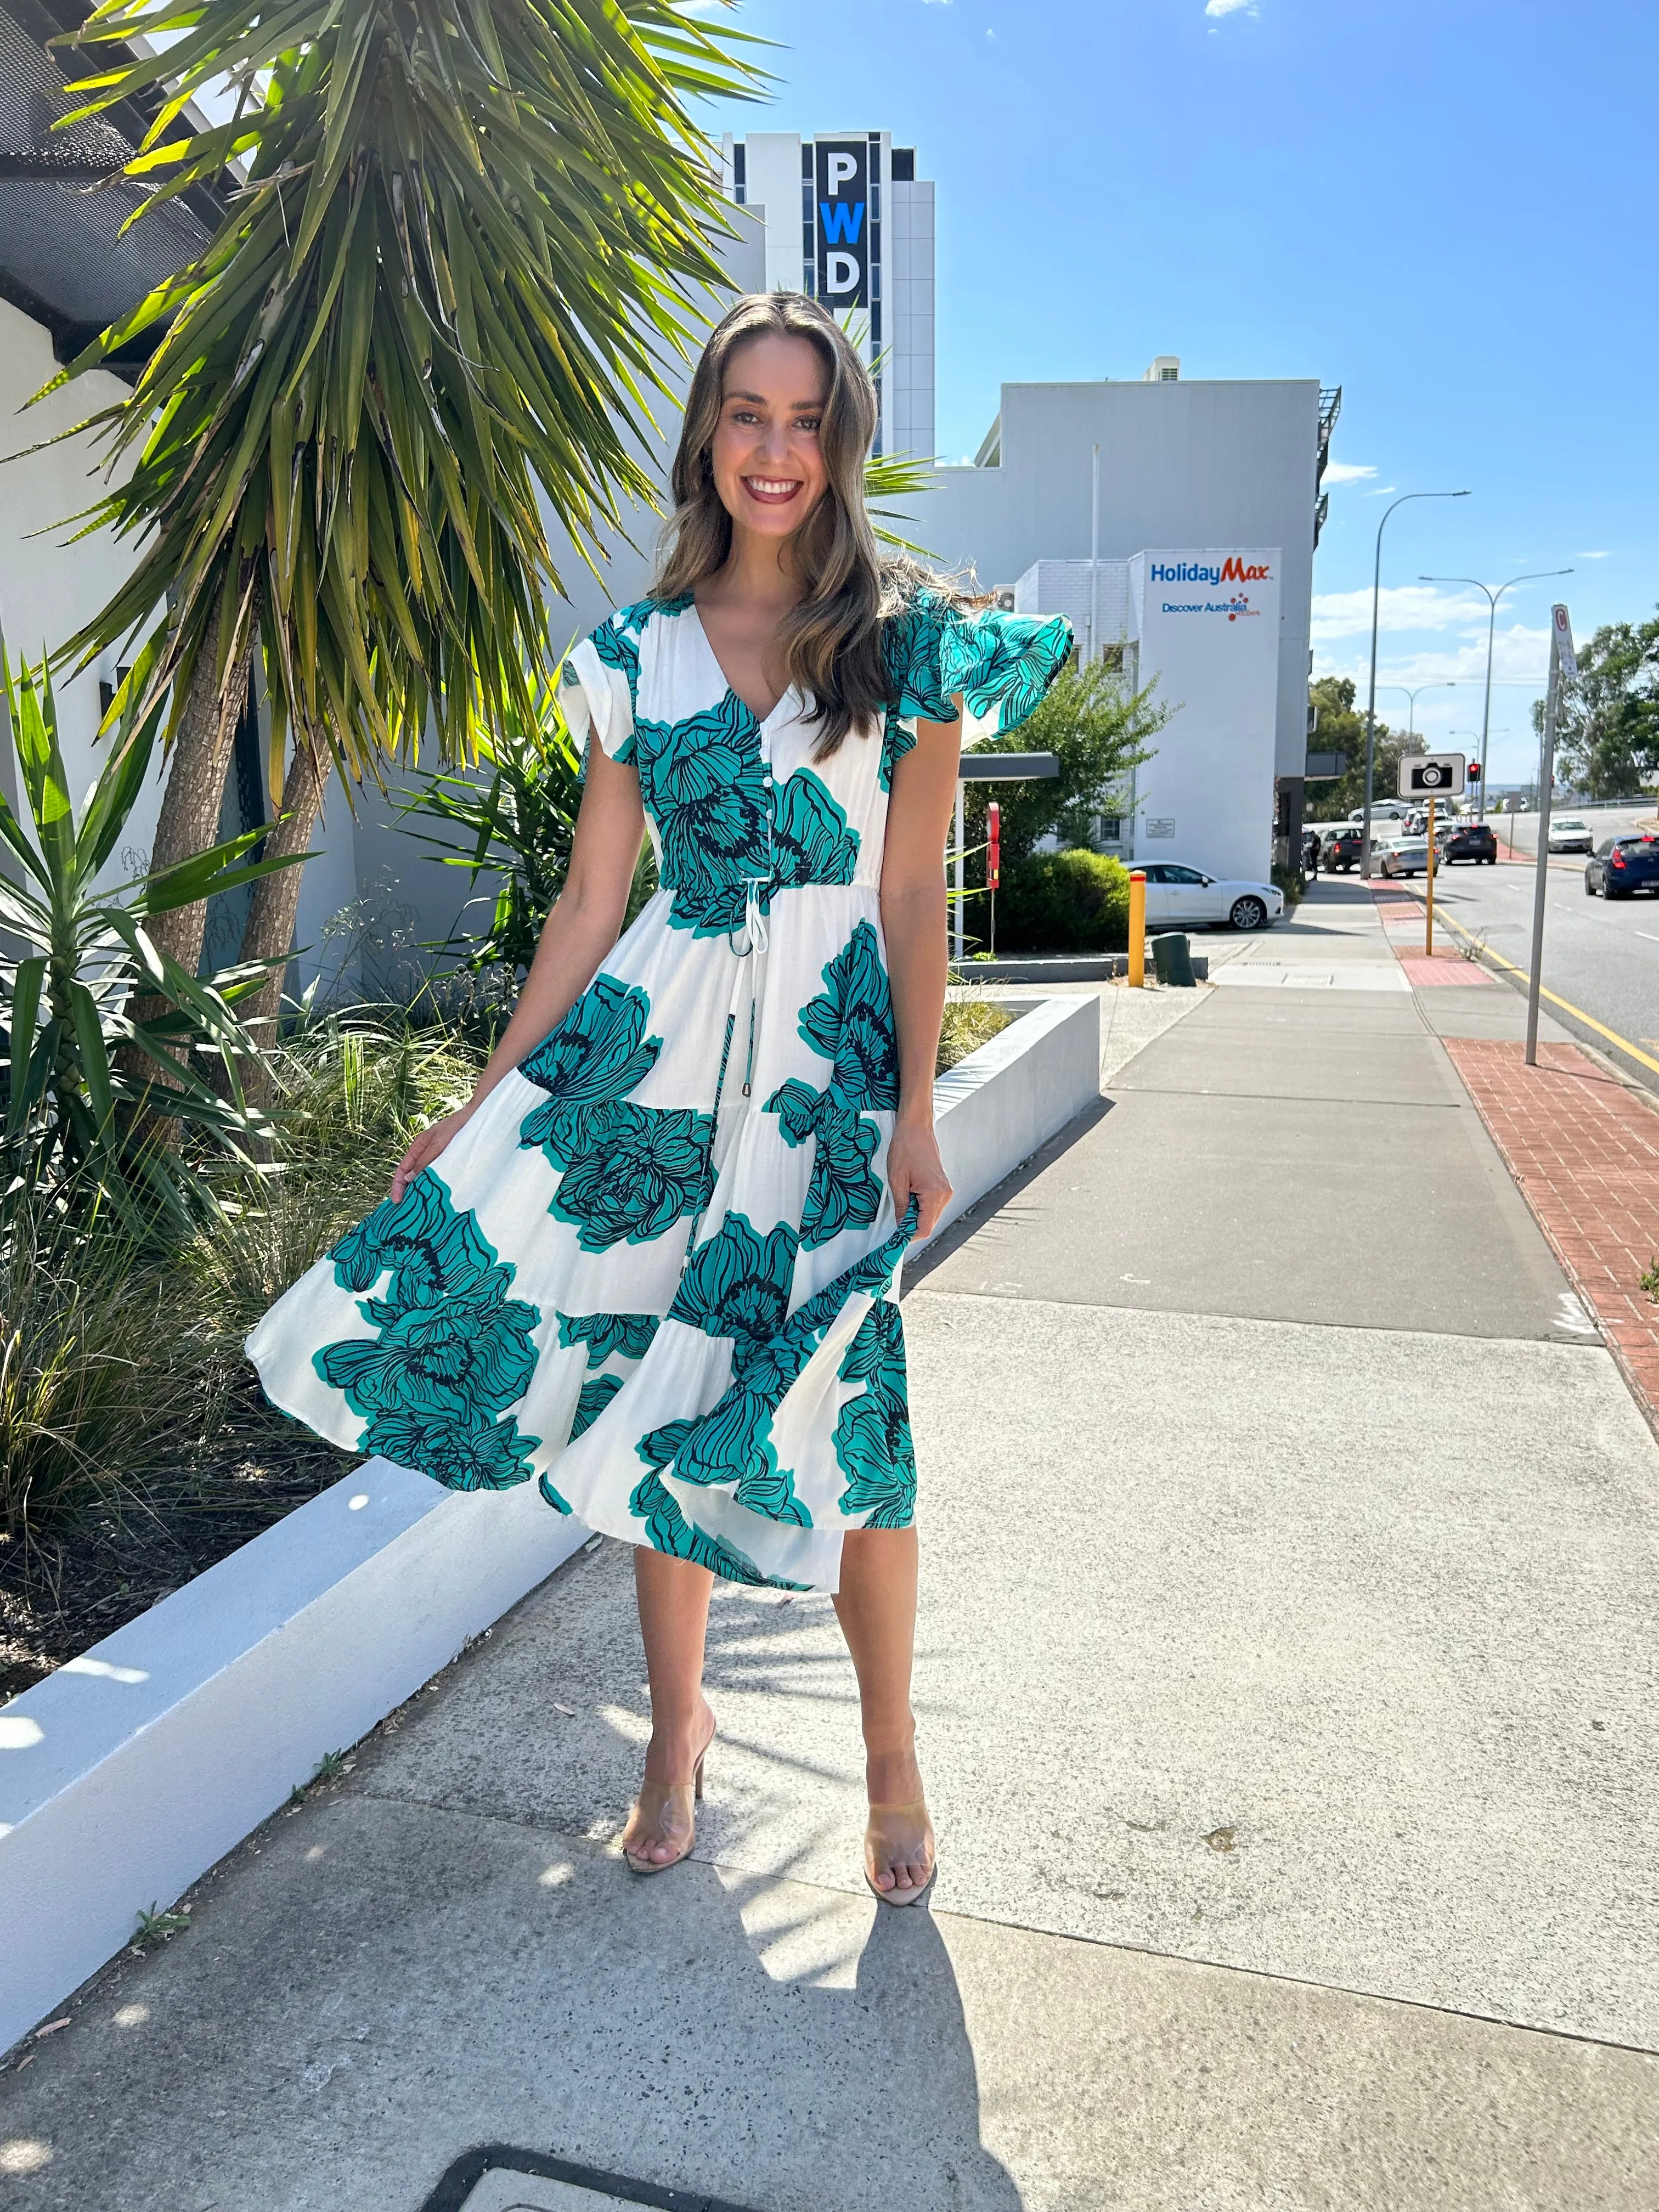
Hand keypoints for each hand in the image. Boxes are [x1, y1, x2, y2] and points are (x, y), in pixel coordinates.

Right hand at [390, 1100, 478, 1200]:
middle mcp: (426, 1153)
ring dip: (421, 1190)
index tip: (397, 1201)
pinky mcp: (449, 1161)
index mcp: (418, 1146)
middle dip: (407, 1191)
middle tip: (407, 1209)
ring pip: (424, 1177)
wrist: (478, 1118)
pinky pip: (436, 1176)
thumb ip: (425, 1161)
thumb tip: (408, 1178)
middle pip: (411, 1175)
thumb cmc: (458, 1127)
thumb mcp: (439, 1144)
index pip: (402, 1169)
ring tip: (420, 1207)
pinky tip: (436, 1196)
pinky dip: (433, 1186)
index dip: (397, 1186)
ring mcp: (437, 1157)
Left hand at [887, 1120, 951, 1241]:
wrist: (916, 1127)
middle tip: (895, 1219)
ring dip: (915, 1216)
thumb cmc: (905, 1148)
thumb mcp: (896, 1180)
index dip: (909, 1236)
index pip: (924, 1228)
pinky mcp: (942, 1187)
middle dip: (911, 1226)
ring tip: (902, 1201)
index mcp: (934, 1194)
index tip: (895, 1237)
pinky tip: (909, 1196)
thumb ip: (901, 1207)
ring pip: (930, 1216)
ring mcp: (945, 1191)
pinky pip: (932, 1206)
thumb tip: (901, 1227)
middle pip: (929, 1224)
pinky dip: (920, 1207)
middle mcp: (944, 1195)